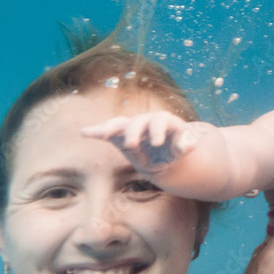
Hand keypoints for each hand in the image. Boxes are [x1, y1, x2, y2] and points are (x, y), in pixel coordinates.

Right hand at [81, 111, 199, 173]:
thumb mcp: (182, 150)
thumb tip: (189, 144)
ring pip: (120, 123)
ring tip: (102, 133)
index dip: (158, 130)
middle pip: (138, 121)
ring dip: (111, 128)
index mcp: (163, 121)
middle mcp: (146, 121)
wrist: (163, 154)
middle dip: (134, 131)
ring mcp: (132, 127)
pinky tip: (84, 133)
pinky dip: (96, 132)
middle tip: (132, 144)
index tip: (157, 142)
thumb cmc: (173, 151)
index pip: (160, 120)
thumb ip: (186, 146)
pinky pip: (107, 132)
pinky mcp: (120, 136)